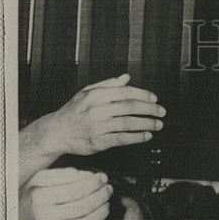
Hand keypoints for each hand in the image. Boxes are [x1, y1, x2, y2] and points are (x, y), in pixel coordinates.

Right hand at [18, 168, 111, 219]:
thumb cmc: (29, 200)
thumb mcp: (38, 181)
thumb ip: (62, 175)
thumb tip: (88, 176)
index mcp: (40, 198)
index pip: (76, 190)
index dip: (94, 183)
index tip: (102, 177)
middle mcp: (47, 218)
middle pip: (85, 207)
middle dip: (102, 195)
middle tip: (108, 188)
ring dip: (104, 210)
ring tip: (107, 201)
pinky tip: (101, 217)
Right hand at [35, 74, 164, 157]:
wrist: (56, 132)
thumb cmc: (73, 111)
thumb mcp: (86, 92)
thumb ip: (107, 84)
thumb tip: (126, 78)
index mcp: (95, 95)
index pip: (124, 92)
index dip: (142, 95)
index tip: (154, 99)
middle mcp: (96, 109)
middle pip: (129, 107)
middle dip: (149, 109)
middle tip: (161, 112)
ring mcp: (97, 126)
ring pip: (127, 123)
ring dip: (146, 124)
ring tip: (158, 124)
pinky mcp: (98, 141)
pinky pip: (122, 138)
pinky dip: (136, 137)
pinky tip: (146, 136)